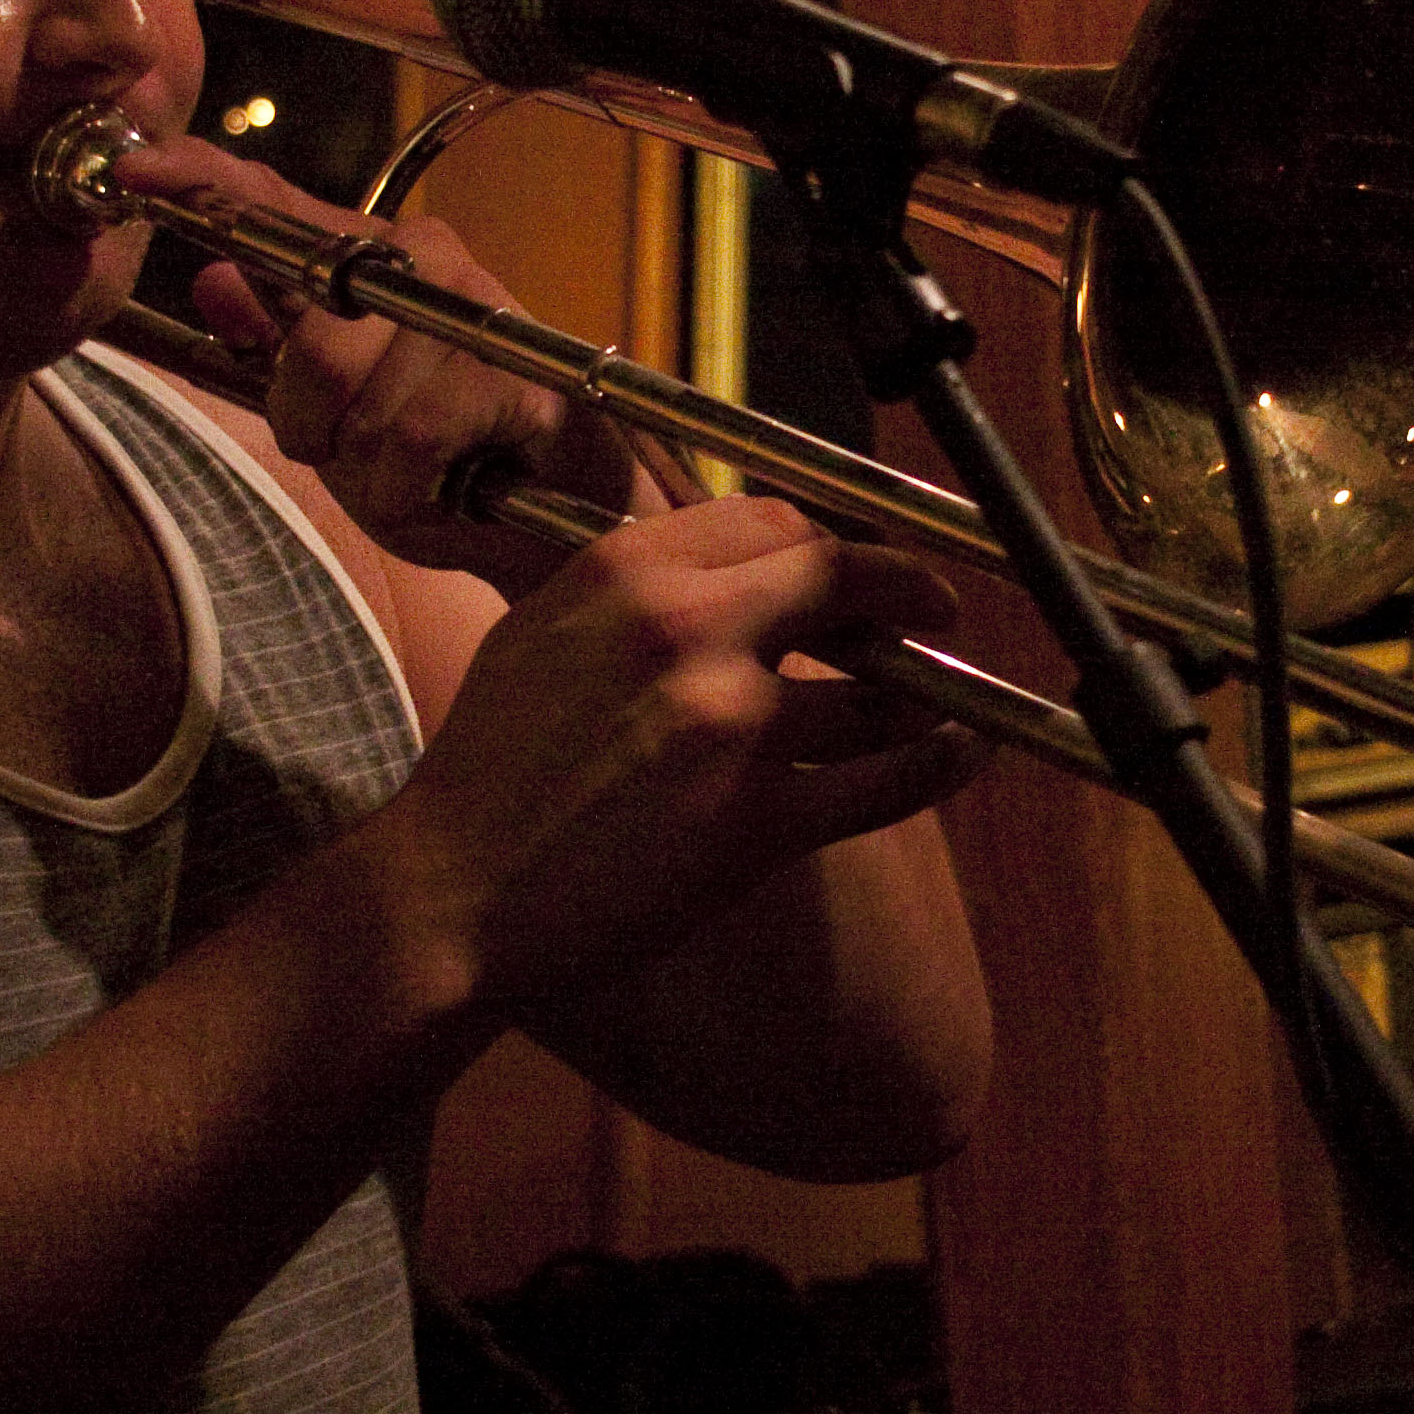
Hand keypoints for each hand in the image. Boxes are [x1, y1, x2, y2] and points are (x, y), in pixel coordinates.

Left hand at [115, 133, 674, 588]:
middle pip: (310, 337)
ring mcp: (472, 309)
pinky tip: (448, 487)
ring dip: (368, 469)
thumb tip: (214, 279)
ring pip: (357, 400)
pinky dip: (408, 492)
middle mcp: (422, 258)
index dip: (199, 181)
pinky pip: (410, 442)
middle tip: (355, 451)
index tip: (131, 173)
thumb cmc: (447, 459)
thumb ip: (276, 345)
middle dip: (312, 422)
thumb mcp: (337, 411)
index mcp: (369, 258)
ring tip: (418, 472)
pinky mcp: (512, 372)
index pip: (273, 204)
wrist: (560, 518)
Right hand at [359, 494, 981, 1024]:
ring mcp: (730, 729)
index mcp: (628, 572)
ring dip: (919, 695)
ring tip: (936, 699)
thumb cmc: (491, 769)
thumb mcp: (545, 630)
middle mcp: (687, 631)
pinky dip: (938, 767)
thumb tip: (730, 569)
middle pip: (842, 578)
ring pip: (874, 692)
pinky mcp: (755, 823)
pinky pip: (884, 784)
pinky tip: (962, 752)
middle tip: (938, 605)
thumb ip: (637, 589)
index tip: (854, 563)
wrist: (451, 892)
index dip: (830, 542)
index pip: (774, 522)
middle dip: (907, 588)